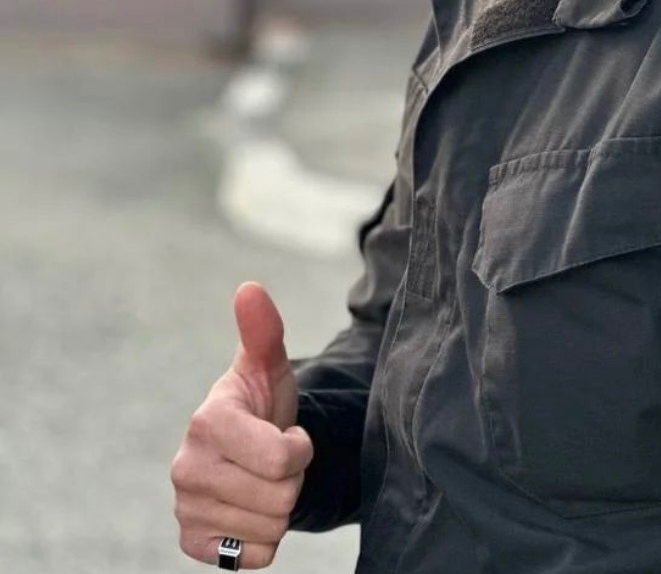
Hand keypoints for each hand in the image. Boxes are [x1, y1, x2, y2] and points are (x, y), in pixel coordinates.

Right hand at [171, 283, 313, 567]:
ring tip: (263, 480)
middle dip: (292, 479)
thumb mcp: (269, 365)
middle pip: (281, 496)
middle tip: (276, 460)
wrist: (250, 449)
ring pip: (271, 528)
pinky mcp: (192, 543)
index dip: (300, 448)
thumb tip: (249, 288)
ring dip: (280, 507)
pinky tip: (251, 510)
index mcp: (208, 421)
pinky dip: (264, 540)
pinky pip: (254, 558)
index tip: (288, 433)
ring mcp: (186, 508)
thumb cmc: (263, 402)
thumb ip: (264, 330)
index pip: (282, 458)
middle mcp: (187, 468)